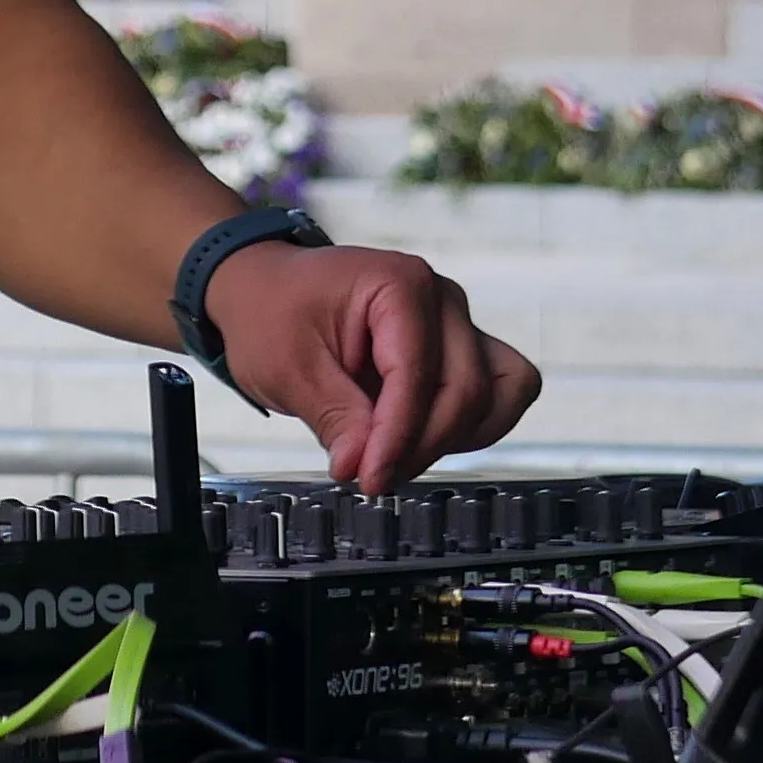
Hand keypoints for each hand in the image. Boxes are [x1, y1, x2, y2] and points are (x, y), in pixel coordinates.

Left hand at [203, 240, 540, 490]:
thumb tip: (366, 468)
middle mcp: (440, 299)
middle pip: (467, 389)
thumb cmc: (272, 311)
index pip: (418, 375)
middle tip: (371, 476)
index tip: (369, 477)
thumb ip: (336, 418)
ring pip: (496, 394)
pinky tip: (417, 441)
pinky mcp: (458, 348)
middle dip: (422, 444)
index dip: (397, 437)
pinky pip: (497, 392)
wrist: (264, 289)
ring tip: (393, 456)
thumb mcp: (288, 368)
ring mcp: (455, 323)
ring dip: (453, 438)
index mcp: (400, 285)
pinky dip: (469, 428)